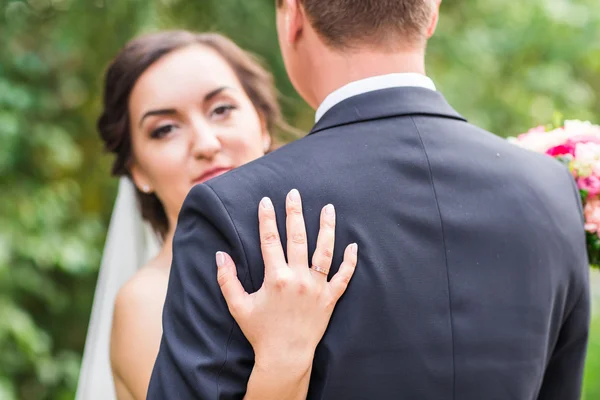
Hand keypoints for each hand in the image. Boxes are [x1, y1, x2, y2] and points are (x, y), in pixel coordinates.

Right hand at [216, 189, 357, 370]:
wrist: (285, 357)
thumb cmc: (260, 332)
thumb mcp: (238, 306)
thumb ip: (227, 280)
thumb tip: (219, 255)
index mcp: (276, 278)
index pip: (270, 240)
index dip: (267, 218)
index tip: (266, 201)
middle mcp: (298, 279)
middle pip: (297, 238)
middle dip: (295, 213)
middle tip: (294, 193)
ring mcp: (317, 288)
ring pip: (324, 251)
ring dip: (327, 228)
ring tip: (328, 208)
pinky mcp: (330, 299)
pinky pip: (344, 277)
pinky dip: (350, 262)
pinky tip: (353, 245)